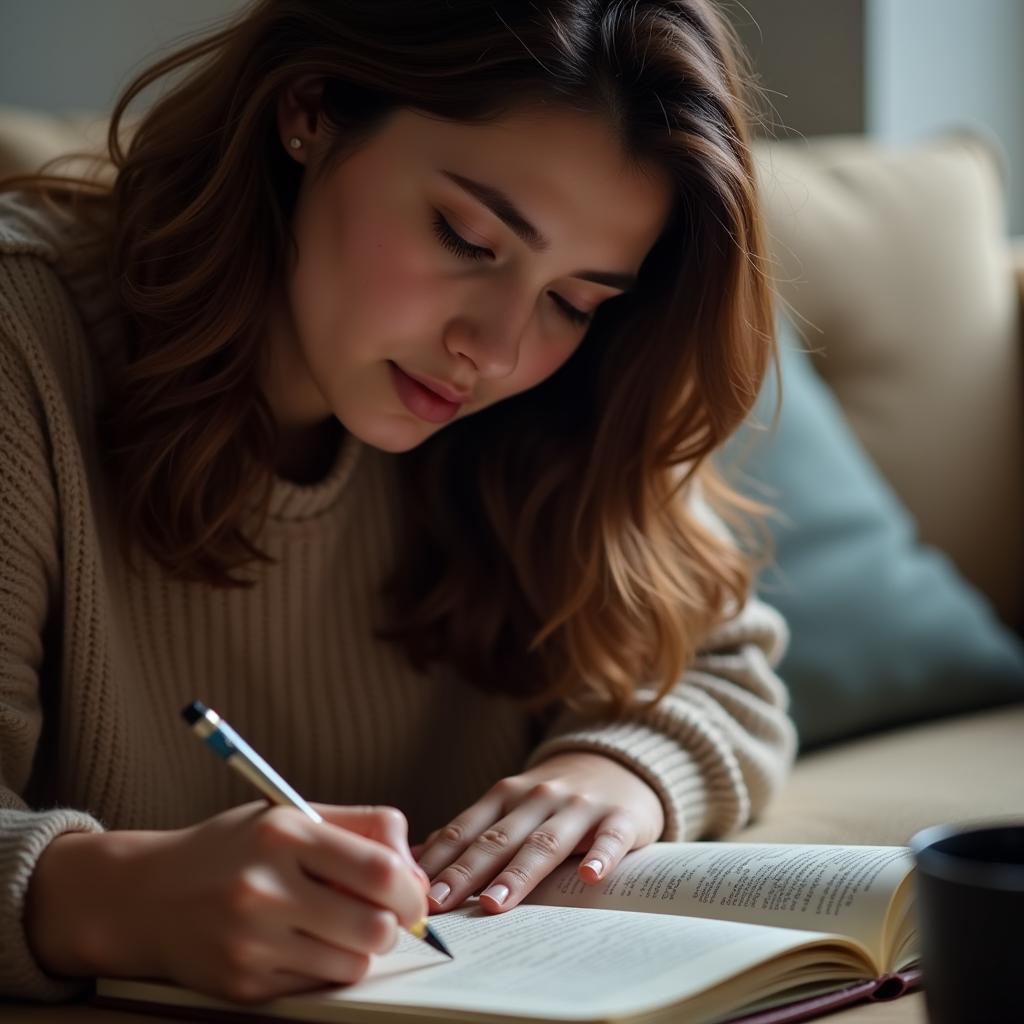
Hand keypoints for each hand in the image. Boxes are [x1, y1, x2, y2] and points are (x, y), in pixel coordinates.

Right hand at [26, 803, 428, 1003]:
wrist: (145, 896)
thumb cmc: (232, 849)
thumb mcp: (291, 816)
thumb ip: (362, 828)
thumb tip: (417, 873)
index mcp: (284, 835)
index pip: (380, 872)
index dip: (412, 890)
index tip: (413, 895)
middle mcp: (264, 889)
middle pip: (375, 927)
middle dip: (393, 925)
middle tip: (382, 915)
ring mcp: (250, 943)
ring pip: (353, 964)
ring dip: (359, 949)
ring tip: (337, 926)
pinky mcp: (242, 985)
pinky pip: (317, 985)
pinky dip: (324, 967)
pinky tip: (299, 943)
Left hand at [414, 752, 663, 913]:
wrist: (617, 766)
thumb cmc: (551, 802)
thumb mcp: (509, 808)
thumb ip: (468, 833)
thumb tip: (412, 860)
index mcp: (504, 797)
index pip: (465, 830)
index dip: (439, 860)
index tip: (412, 891)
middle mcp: (538, 798)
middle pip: (498, 839)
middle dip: (467, 871)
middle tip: (440, 904)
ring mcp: (579, 807)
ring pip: (546, 841)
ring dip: (519, 872)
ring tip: (496, 902)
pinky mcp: (619, 818)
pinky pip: (609, 839)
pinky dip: (600, 856)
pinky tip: (590, 877)